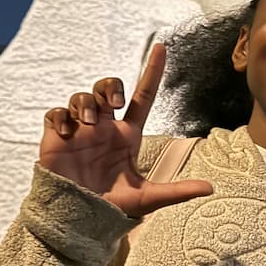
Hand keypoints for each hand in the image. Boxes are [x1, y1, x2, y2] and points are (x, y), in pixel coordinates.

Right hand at [39, 43, 212, 217]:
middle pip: (107, 88)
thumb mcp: (147, 198)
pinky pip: (56, 113)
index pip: (143, 96)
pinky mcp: (57, 136)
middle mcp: (105, 128)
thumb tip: (210, 188)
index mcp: (127, 135)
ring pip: (82, 97)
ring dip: (86, 105)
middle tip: (113, 103)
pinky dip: (61, 118)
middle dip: (110, 86)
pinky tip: (67, 134)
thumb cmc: (111, 205)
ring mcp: (80, 130)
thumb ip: (177, 191)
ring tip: (89, 125)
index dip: (152, 71)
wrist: (77, 218)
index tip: (161, 47)